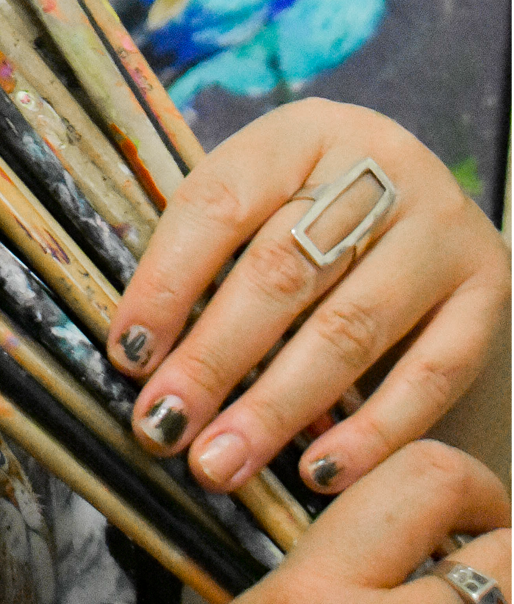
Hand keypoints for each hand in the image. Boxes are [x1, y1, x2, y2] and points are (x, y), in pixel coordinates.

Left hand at [104, 99, 510, 496]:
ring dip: (276, 406)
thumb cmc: (314, 211)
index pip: (220, 201)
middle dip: (213, 357)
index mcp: (304, 130)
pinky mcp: (488, 288)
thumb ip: (208, 257)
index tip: (126, 355)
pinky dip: (373, 431)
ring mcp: (443, 227)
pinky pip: (431, 374)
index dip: (166, 281)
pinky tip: (319, 472)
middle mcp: (382, 165)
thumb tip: (138, 356)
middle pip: (282, 269)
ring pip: (350, 327)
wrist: (425, 210)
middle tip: (163, 425)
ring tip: (221, 463)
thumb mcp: (263, 200)